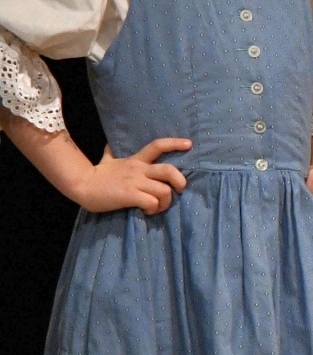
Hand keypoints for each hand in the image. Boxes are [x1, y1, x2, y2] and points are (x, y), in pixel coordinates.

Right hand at [69, 138, 191, 214]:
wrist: (82, 185)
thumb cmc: (96, 175)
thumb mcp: (106, 160)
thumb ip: (112, 153)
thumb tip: (109, 145)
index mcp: (136, 160)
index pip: (157, 146)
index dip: (174, 143)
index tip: (189, 144)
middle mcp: (139, 170)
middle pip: (169, 170)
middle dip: (180, 181)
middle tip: (179, 189)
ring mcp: (135, 183)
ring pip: (164, 190)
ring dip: (166, 202)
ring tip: (158, 207)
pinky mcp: (130, 195)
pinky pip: (151, 202)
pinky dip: (154, 209)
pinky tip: (148, 211)